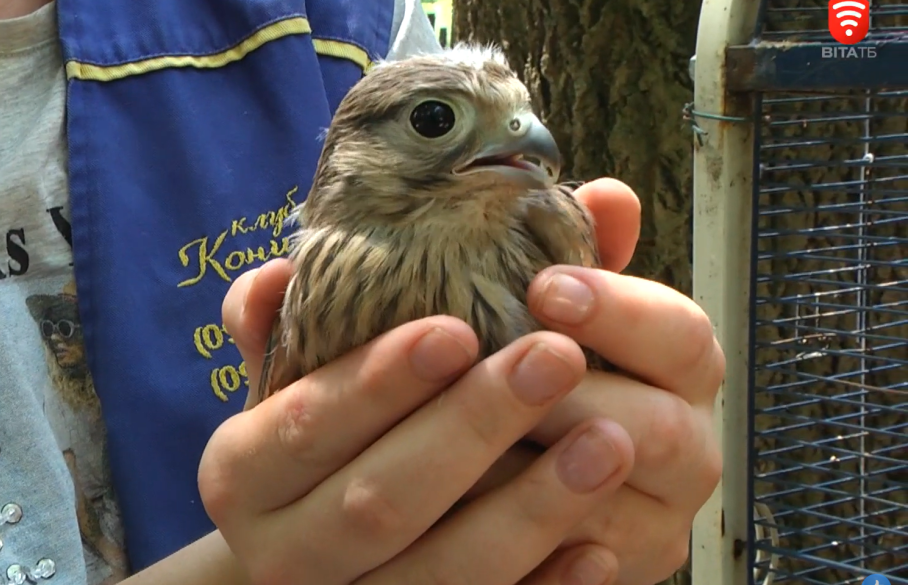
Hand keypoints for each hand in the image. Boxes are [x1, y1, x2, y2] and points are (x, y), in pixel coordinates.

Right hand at [203, 265, 636, 582]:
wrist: (309, 557)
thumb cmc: (315, 444)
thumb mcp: (295, 379)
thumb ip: (300, 315)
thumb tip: (284, 269)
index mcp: (242, 472)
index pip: (308, 422)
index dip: (380, 380)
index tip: (458, 330)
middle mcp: (280, 552)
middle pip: (376, 500)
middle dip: (470, 429)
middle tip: (555, 359)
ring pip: (439, 574)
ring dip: (528, 511)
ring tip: (608, 442)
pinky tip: (599, 548)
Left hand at [466, 178, 724, 583]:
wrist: (514, 479)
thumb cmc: (538, 369)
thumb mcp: (555, 311)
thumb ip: (583, 259)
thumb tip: (609, 193)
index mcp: (682, 373)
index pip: (683, 336)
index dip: (619, 309)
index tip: (541, 285)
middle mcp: (687, 451)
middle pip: (659, 429)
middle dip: (571, 400)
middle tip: (494, 373)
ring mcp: (654, 527)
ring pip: (613, 511)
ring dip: (539, 478)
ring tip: (461, 441)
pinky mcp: (614, 577)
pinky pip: (579, 573)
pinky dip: (529, 550)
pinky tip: (465, 515)